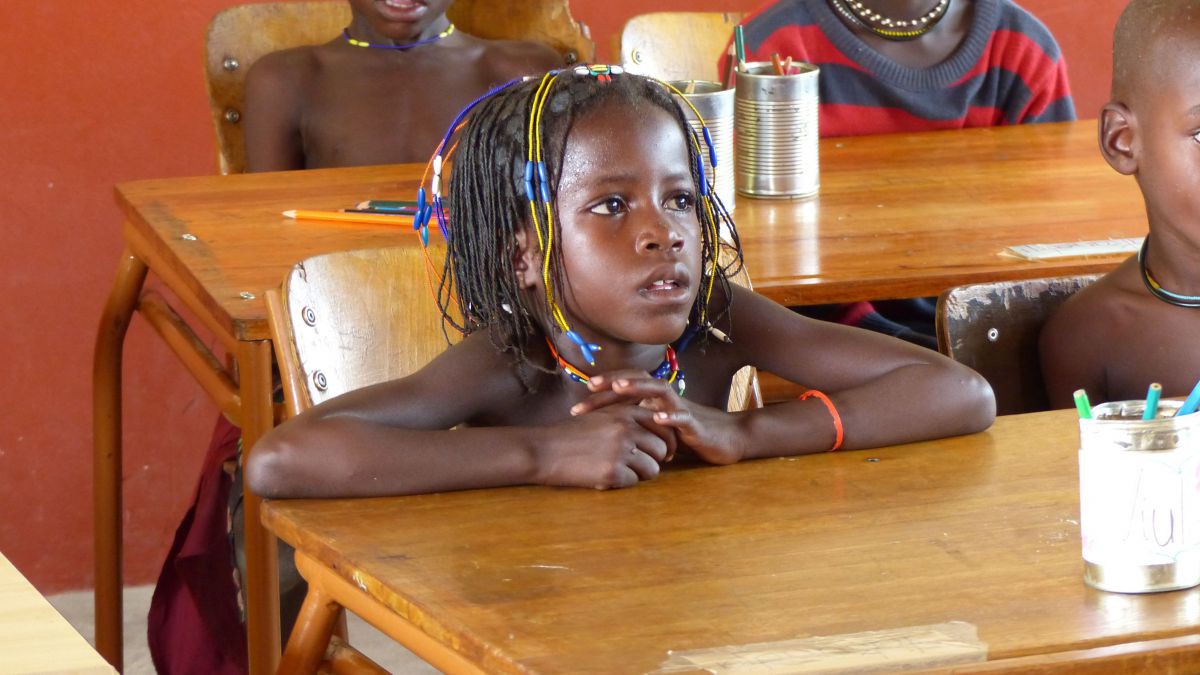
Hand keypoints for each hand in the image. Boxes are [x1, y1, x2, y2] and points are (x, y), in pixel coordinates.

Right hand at [532, 403, 673, 489]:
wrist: (543, 450)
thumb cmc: (570, 434)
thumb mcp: (600, 415)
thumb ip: (626, 417)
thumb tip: (653, 428)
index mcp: (626, 413)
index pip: (663, 427)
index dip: (665, 442)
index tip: (661, 452)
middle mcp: (627, 429)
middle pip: (661, 449)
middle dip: (654, 460)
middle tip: (639, 466)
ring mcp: (621, 451)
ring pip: (652, 469)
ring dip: (639, 474)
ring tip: (620, 471)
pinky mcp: (612, 473)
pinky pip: (633, 482)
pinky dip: (622, 483)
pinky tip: (605, 476)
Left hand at [572, 371, 745, 464]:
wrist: (728, 440)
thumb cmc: (689, 435)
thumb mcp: (657, 429)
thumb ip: (637, 424)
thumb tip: (604, 430)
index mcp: (655, 400)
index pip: (626, 387)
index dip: (603, 389)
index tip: (579, 399)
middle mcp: (666, 399)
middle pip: (638, 382)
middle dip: (613, 384)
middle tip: (588, 387)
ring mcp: (682, 410)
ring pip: (660, 391)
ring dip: (639, 389)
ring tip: (619, 389)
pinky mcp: (697, 426)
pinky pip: (684, 418)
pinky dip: (670, 416)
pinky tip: (657, 417)